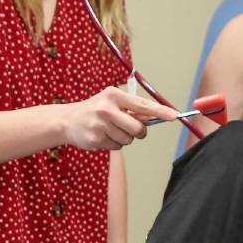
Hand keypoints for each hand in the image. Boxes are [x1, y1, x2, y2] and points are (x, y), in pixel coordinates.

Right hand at [62, 88, 176, 150]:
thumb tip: (155, 117)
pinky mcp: (95, 139)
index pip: (143, 105)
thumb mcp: (112, 102)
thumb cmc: (96, 109)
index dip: (160, 111)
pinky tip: (103, 136)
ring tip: (111, 130)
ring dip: (125, 138)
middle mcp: (107, 109)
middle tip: (132, 129)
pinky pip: (117, 147)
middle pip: (138, 128)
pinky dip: (114, 143)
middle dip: (139, 132)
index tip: (174, 115)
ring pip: (128, 139)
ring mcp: (100, 125)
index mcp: (114, 96)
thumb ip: (132, 108)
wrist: (68, 120)